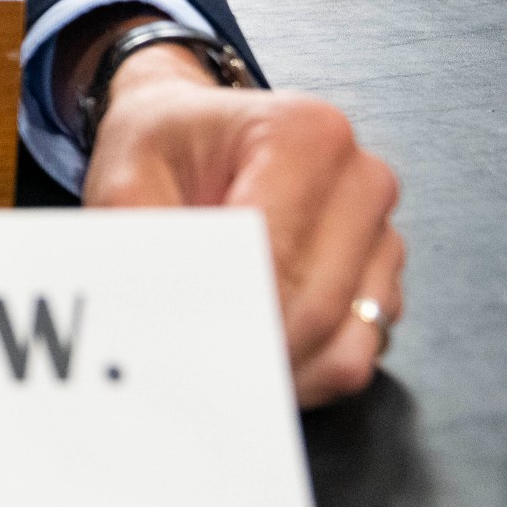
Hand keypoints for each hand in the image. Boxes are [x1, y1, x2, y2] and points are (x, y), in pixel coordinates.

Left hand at [84, 44, 403, 407]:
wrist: (189, 135)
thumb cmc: (163, 148)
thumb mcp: (126, 181)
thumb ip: (148, 249)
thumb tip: (163, 324)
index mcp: (306, 135)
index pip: (276, 258)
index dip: (227, 313)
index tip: (182, 346)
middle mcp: (360, 180)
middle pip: (314, 307)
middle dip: (248, 350)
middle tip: (186, 368)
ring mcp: (380, 233)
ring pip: (342, 344)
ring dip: (274, 369)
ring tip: (212, 357)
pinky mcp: (378, 280)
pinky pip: (353, 354)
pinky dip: (299, 371)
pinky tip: (248, 351)